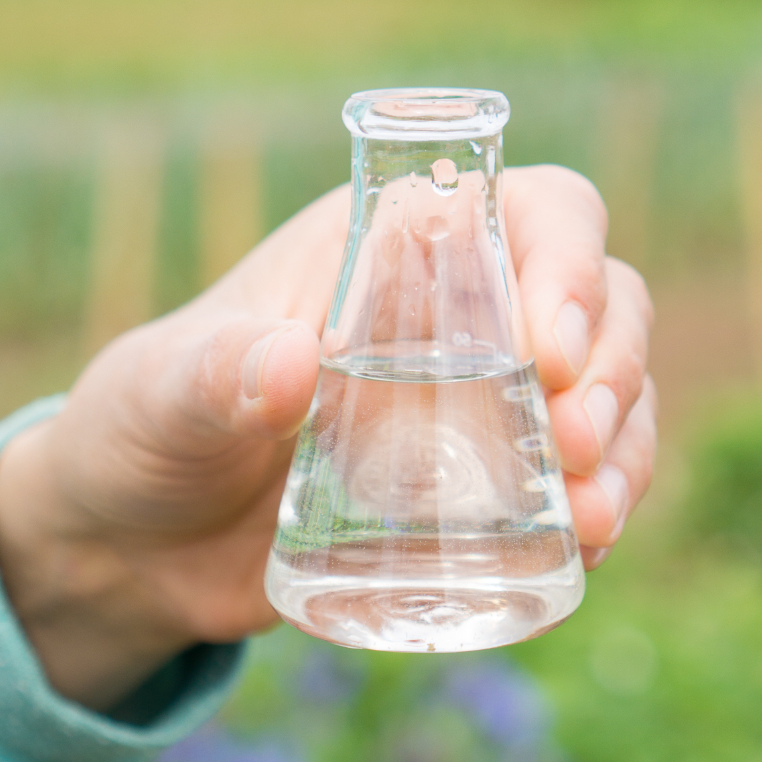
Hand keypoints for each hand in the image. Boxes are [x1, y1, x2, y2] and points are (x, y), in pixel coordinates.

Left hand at [0, 167, 655, 710]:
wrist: (135, 549)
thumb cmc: (142, 432)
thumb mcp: (161, 395)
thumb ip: (212, 376)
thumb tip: (292, 362)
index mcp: (392, 243)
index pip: (530, 212)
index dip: (569, 261)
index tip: (550, 350)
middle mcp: (459, 307)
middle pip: (601, 299)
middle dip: (612, 367)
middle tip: (573, 448)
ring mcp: (483, 397)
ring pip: (611, 388)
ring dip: (626, 444)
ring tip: (592, 518)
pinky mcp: (486, 482)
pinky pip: (586, 475)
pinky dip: (608, 501)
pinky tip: (589, 546)